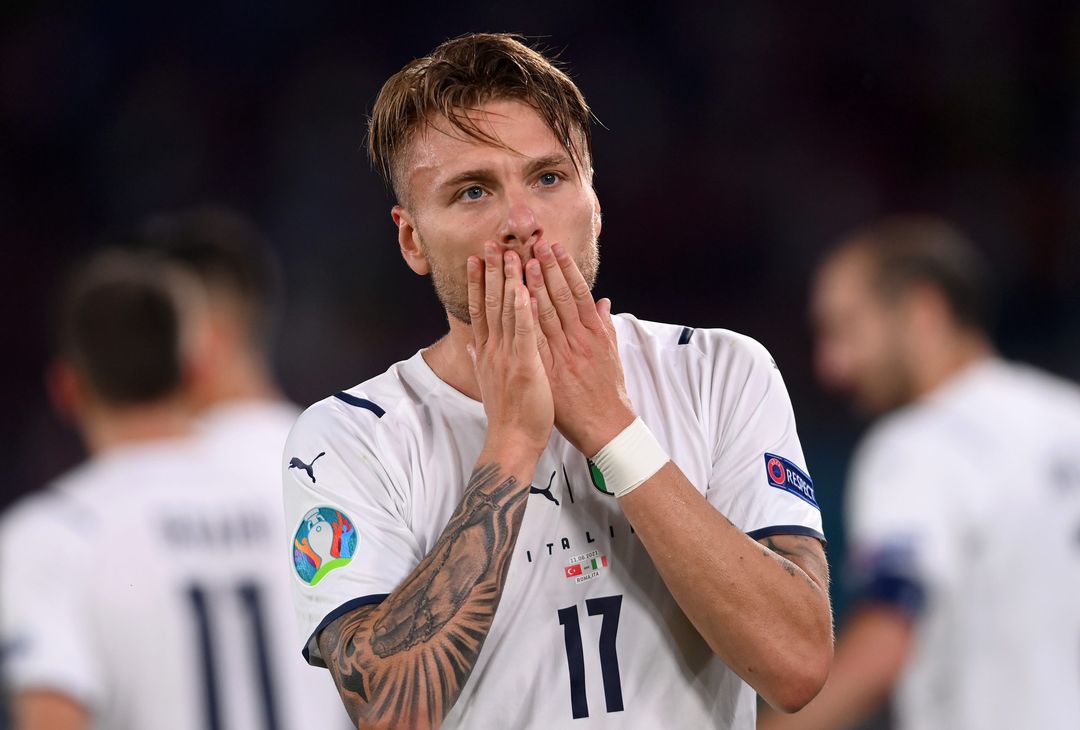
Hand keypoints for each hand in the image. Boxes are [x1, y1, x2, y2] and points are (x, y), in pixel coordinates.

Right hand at [468, 242, 553, 458]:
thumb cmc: (508, 413)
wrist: (513, 440)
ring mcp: (506, 356)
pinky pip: (524, 332)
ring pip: (506, 311)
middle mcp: (492, 349)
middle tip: (490, 243)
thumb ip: (480, 360)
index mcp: (486, 352)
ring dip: (507, 281)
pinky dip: (523, 310)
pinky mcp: (524, 365)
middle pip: (489, 302)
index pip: (478, 309)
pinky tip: (524, 289)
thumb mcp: (489, 381)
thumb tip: (470, 346)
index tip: (475, 258)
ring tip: (509, 254)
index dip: (476, 282)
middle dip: (490, 271)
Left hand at [525, 240, 634, 456]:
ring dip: (533, 286)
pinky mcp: (550, 371)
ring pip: (546, 313)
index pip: (578, 292)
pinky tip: (514, 303)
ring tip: (522, 262)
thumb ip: (605, 326)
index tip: (555, 248)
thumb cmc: (608, 391)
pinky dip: (525, 321)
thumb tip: (604, 302)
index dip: (566, 269)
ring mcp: (564, 354)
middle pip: (561, 297)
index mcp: (594, 332)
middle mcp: (580, 339)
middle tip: (534, 243)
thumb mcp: (611, 354)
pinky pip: (534, 341)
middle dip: (547, 269)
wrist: (606, 426)